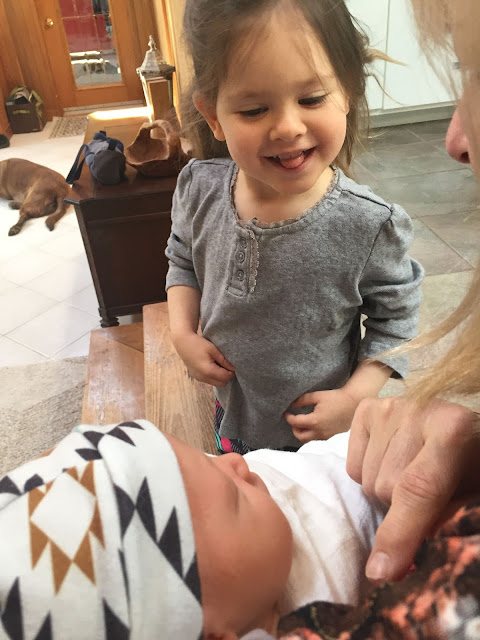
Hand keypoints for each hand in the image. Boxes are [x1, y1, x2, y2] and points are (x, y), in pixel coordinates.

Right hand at [173, 332, 234, 385]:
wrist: (182, 342)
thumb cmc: (198, 344)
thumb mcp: (213, 350)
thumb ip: (224, 360)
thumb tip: (234, 368)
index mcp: (208, 371)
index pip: (226, 378)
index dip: (231, 372)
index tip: (231, 364)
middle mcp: (203, 378)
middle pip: (222, 383)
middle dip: (226, 376)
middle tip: (225, 364)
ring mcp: (199, 378)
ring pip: (216, 383)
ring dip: (220, 376)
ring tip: (218, 364)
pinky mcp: (196, 377)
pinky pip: (209, 381)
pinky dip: (213, 376)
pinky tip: (211, 366)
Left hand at [284, 387, 358, 442]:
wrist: (353, 404)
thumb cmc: (336, 398)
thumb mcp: (317, 396)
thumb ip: (302, 400)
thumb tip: (292, 405)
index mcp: (315, 421)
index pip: (296, 423)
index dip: (289, 418)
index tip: (286, 413)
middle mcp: (319, 431)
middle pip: (300, 436)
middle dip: (294, 428)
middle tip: (293, 420)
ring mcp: (326, 435)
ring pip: (308, 439)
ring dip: (302, 432)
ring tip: (302, 422)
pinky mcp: (331, 435)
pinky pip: (317, 438)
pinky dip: (311, 433)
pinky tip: (312, 424)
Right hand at [347, 396, 479, 583]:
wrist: (461, 419)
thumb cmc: (469, 460)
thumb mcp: (467, 492)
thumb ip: (436, 523)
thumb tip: (388, 568)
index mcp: (452, 432)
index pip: (417, 489)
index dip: (399, 533)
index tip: (382, 571)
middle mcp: (415, 412)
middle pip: (384, 489)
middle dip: (400, 507)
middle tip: (423, 496)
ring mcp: (387, 407)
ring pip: (365, 479)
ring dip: (383, 489)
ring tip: (408, 471)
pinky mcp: (367, 407)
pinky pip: (352, 464)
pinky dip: (367, 470)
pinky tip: (390, 457)